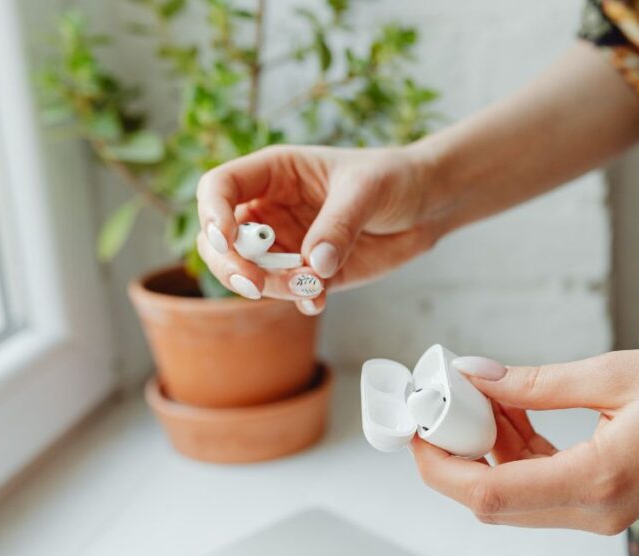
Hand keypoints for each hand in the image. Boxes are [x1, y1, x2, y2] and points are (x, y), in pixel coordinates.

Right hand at [196, 144, 439, 314]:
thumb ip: (339, 224)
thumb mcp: (367, 190)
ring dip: (272, 287)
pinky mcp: (311, 272)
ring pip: (251, 272)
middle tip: (255, 285)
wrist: (426, 205)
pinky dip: (298, 300)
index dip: (212, 213)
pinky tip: (319, 299)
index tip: (227, 239)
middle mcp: (271, 209)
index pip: (219, 188)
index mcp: (274, 173)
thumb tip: (314, 264)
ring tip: (312, 286)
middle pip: (219, 240)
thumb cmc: (394, 178)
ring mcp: (288, 244)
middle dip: (230, 265)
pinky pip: (288, 292)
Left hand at [410, 344, 638, 533]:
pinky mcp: (609, 501)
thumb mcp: (611, 373)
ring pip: (515, 496)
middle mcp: (598, 512)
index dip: (440, 465)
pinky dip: (518, 454)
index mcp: (598, 481)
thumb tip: (474, 376)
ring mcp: (604, 513)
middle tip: (442, 404)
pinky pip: (543, 487)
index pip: (490, 493)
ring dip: (488, 451)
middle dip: (457, 456)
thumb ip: (533, 383)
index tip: (416, 427)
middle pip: (494, 503)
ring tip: (486, 395)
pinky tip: (517, 411)